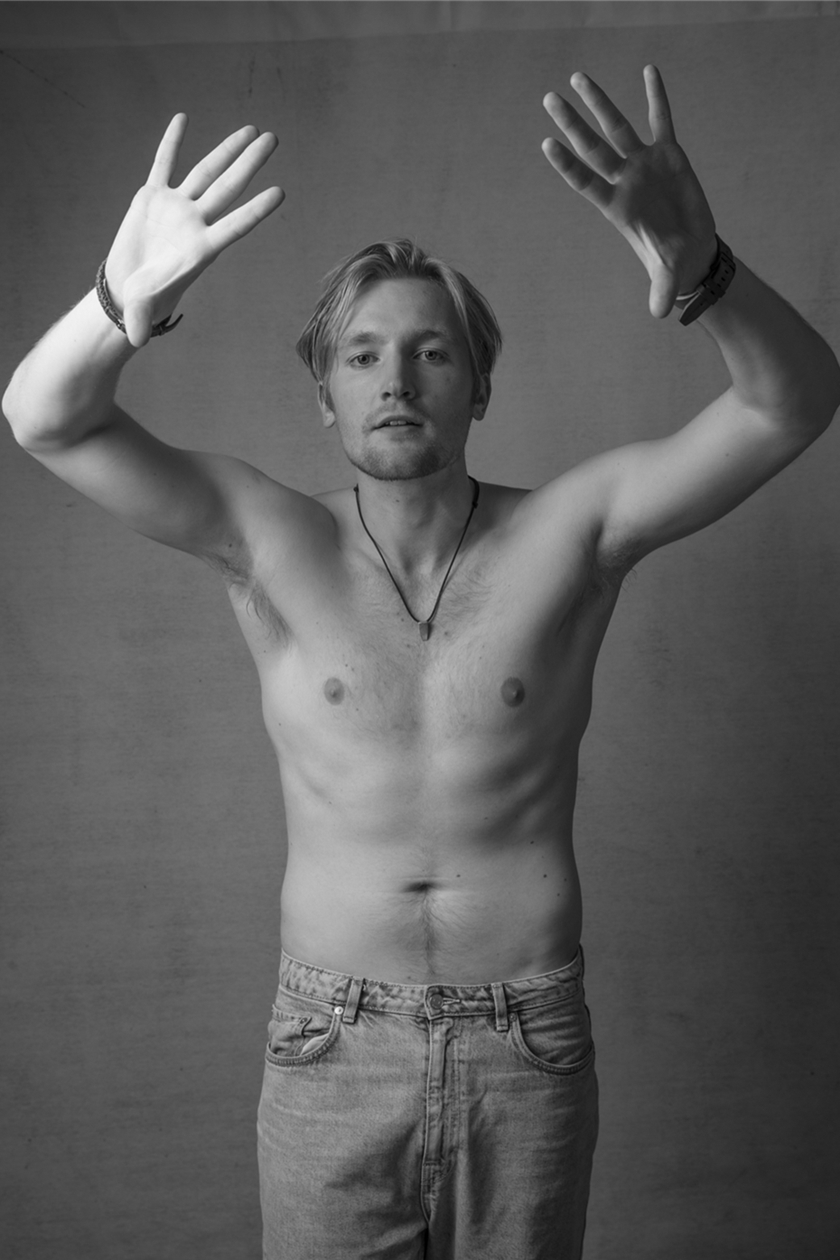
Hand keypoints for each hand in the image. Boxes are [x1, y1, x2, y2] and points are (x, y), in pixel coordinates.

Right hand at [105, 115, 283, 345]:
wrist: (128, 289)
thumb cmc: (142, 301)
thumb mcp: (142, 310)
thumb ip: (143, 321)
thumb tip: (138, 341)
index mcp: (201, 249)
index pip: (235, 225)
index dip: (256, 210)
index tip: (279, 192)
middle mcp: (195, 224)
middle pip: (228, 187)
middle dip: (249, 163)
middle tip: (273, 139)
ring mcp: (176, 207)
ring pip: (206, 172)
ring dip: (226, 150)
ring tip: (251, 129)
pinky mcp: (152, 198)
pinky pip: (163, 164)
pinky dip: (170, 143)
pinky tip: (182, 119)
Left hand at [542, 66, 716, 318]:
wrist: (692, 253)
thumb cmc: (673, 265)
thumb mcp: (668, 277)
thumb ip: (661, 289)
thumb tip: (659, 312)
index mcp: (617, 207)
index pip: (586, 182)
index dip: (568, 165)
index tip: (547, 143)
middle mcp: (625, 181)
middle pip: (592, 146)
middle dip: (571, 123)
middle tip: (548, 98)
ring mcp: (644, 165)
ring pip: (617, 126)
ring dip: (599, 102)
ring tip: (577, 77)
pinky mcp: (669, 155)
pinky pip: (661, 120)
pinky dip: (656, 97)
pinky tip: (648, 70)